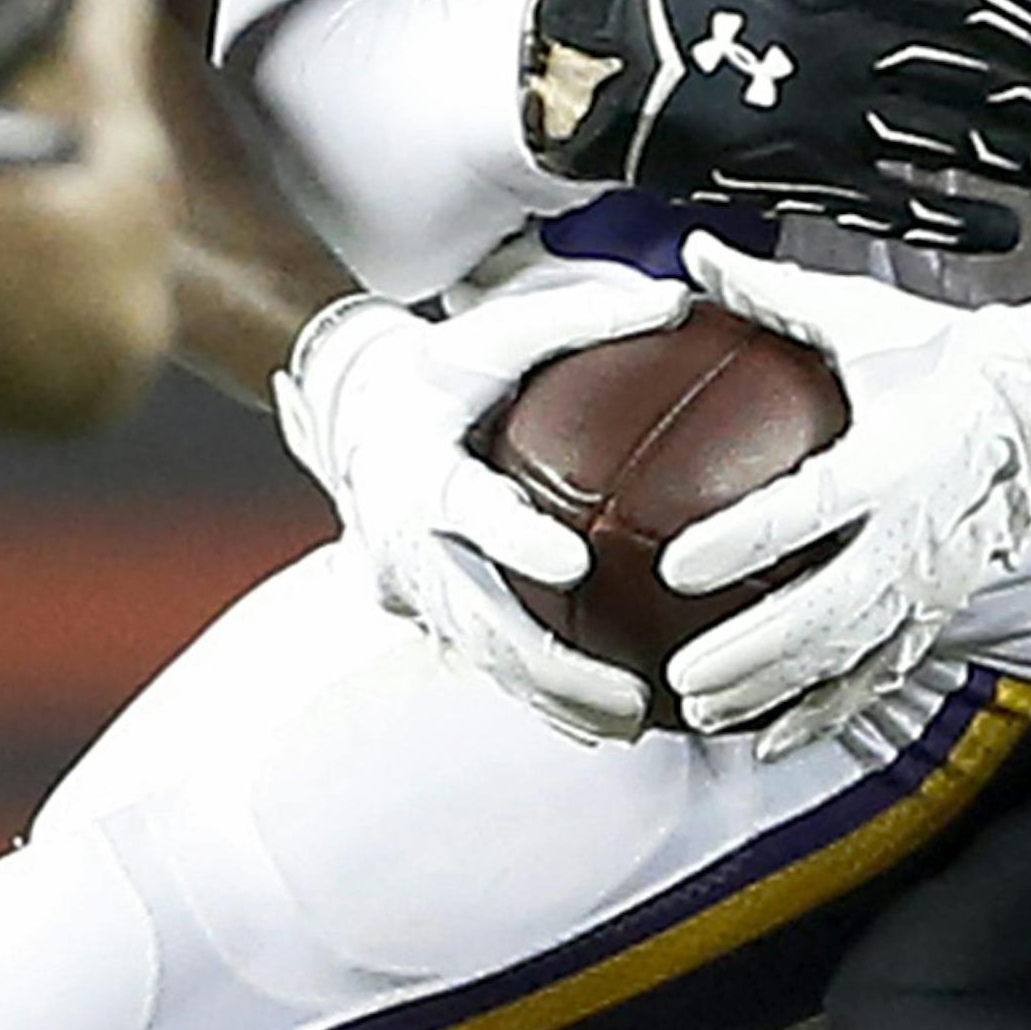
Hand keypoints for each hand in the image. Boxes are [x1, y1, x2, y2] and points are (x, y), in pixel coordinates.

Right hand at [271, 246, 689, 741]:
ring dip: (550, 698)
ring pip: (479, 656)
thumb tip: (677, 304)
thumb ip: (585, 318)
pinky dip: (536, 695)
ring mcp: (407, 586)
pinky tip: (600, 724)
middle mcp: (403, 538)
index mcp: (418, 465)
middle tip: (627, 696)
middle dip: (548, 667)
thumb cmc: (440, 371)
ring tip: (629, 723)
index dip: (513, 537)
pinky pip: (480, 661)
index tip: (573, 565)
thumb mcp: (499, 332)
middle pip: (473, 616)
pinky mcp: (422, 613)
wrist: (353, 412)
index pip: (466, 507)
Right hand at [521, 0, 1030, 256]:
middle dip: (1030, 99)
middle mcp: (850, 53)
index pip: (963, 11)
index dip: (1025, 32)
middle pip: (968, 77)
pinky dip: (954, 220)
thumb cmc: (696, 10)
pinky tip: (1001, 231)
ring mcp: (831, 120)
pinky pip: (895, 204)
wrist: (617, 65)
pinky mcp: (805, 179)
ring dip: (1010, 156)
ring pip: (946, 140)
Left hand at [658, 233, 1030, 753]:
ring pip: (850, 654)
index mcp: (888, 455)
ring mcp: (929, 579)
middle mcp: (911, 530)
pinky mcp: (939, 606)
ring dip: (777, 691)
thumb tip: (692, 249)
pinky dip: (828, 710)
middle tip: (681, 678)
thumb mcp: (861, 315)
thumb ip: (771, 292)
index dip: (741, 540)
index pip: (806, 508)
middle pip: (826, 610)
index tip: (675, 564)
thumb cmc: (942, 353)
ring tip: (704, 713)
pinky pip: (881, 671)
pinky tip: (772, 740)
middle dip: (753, 652)